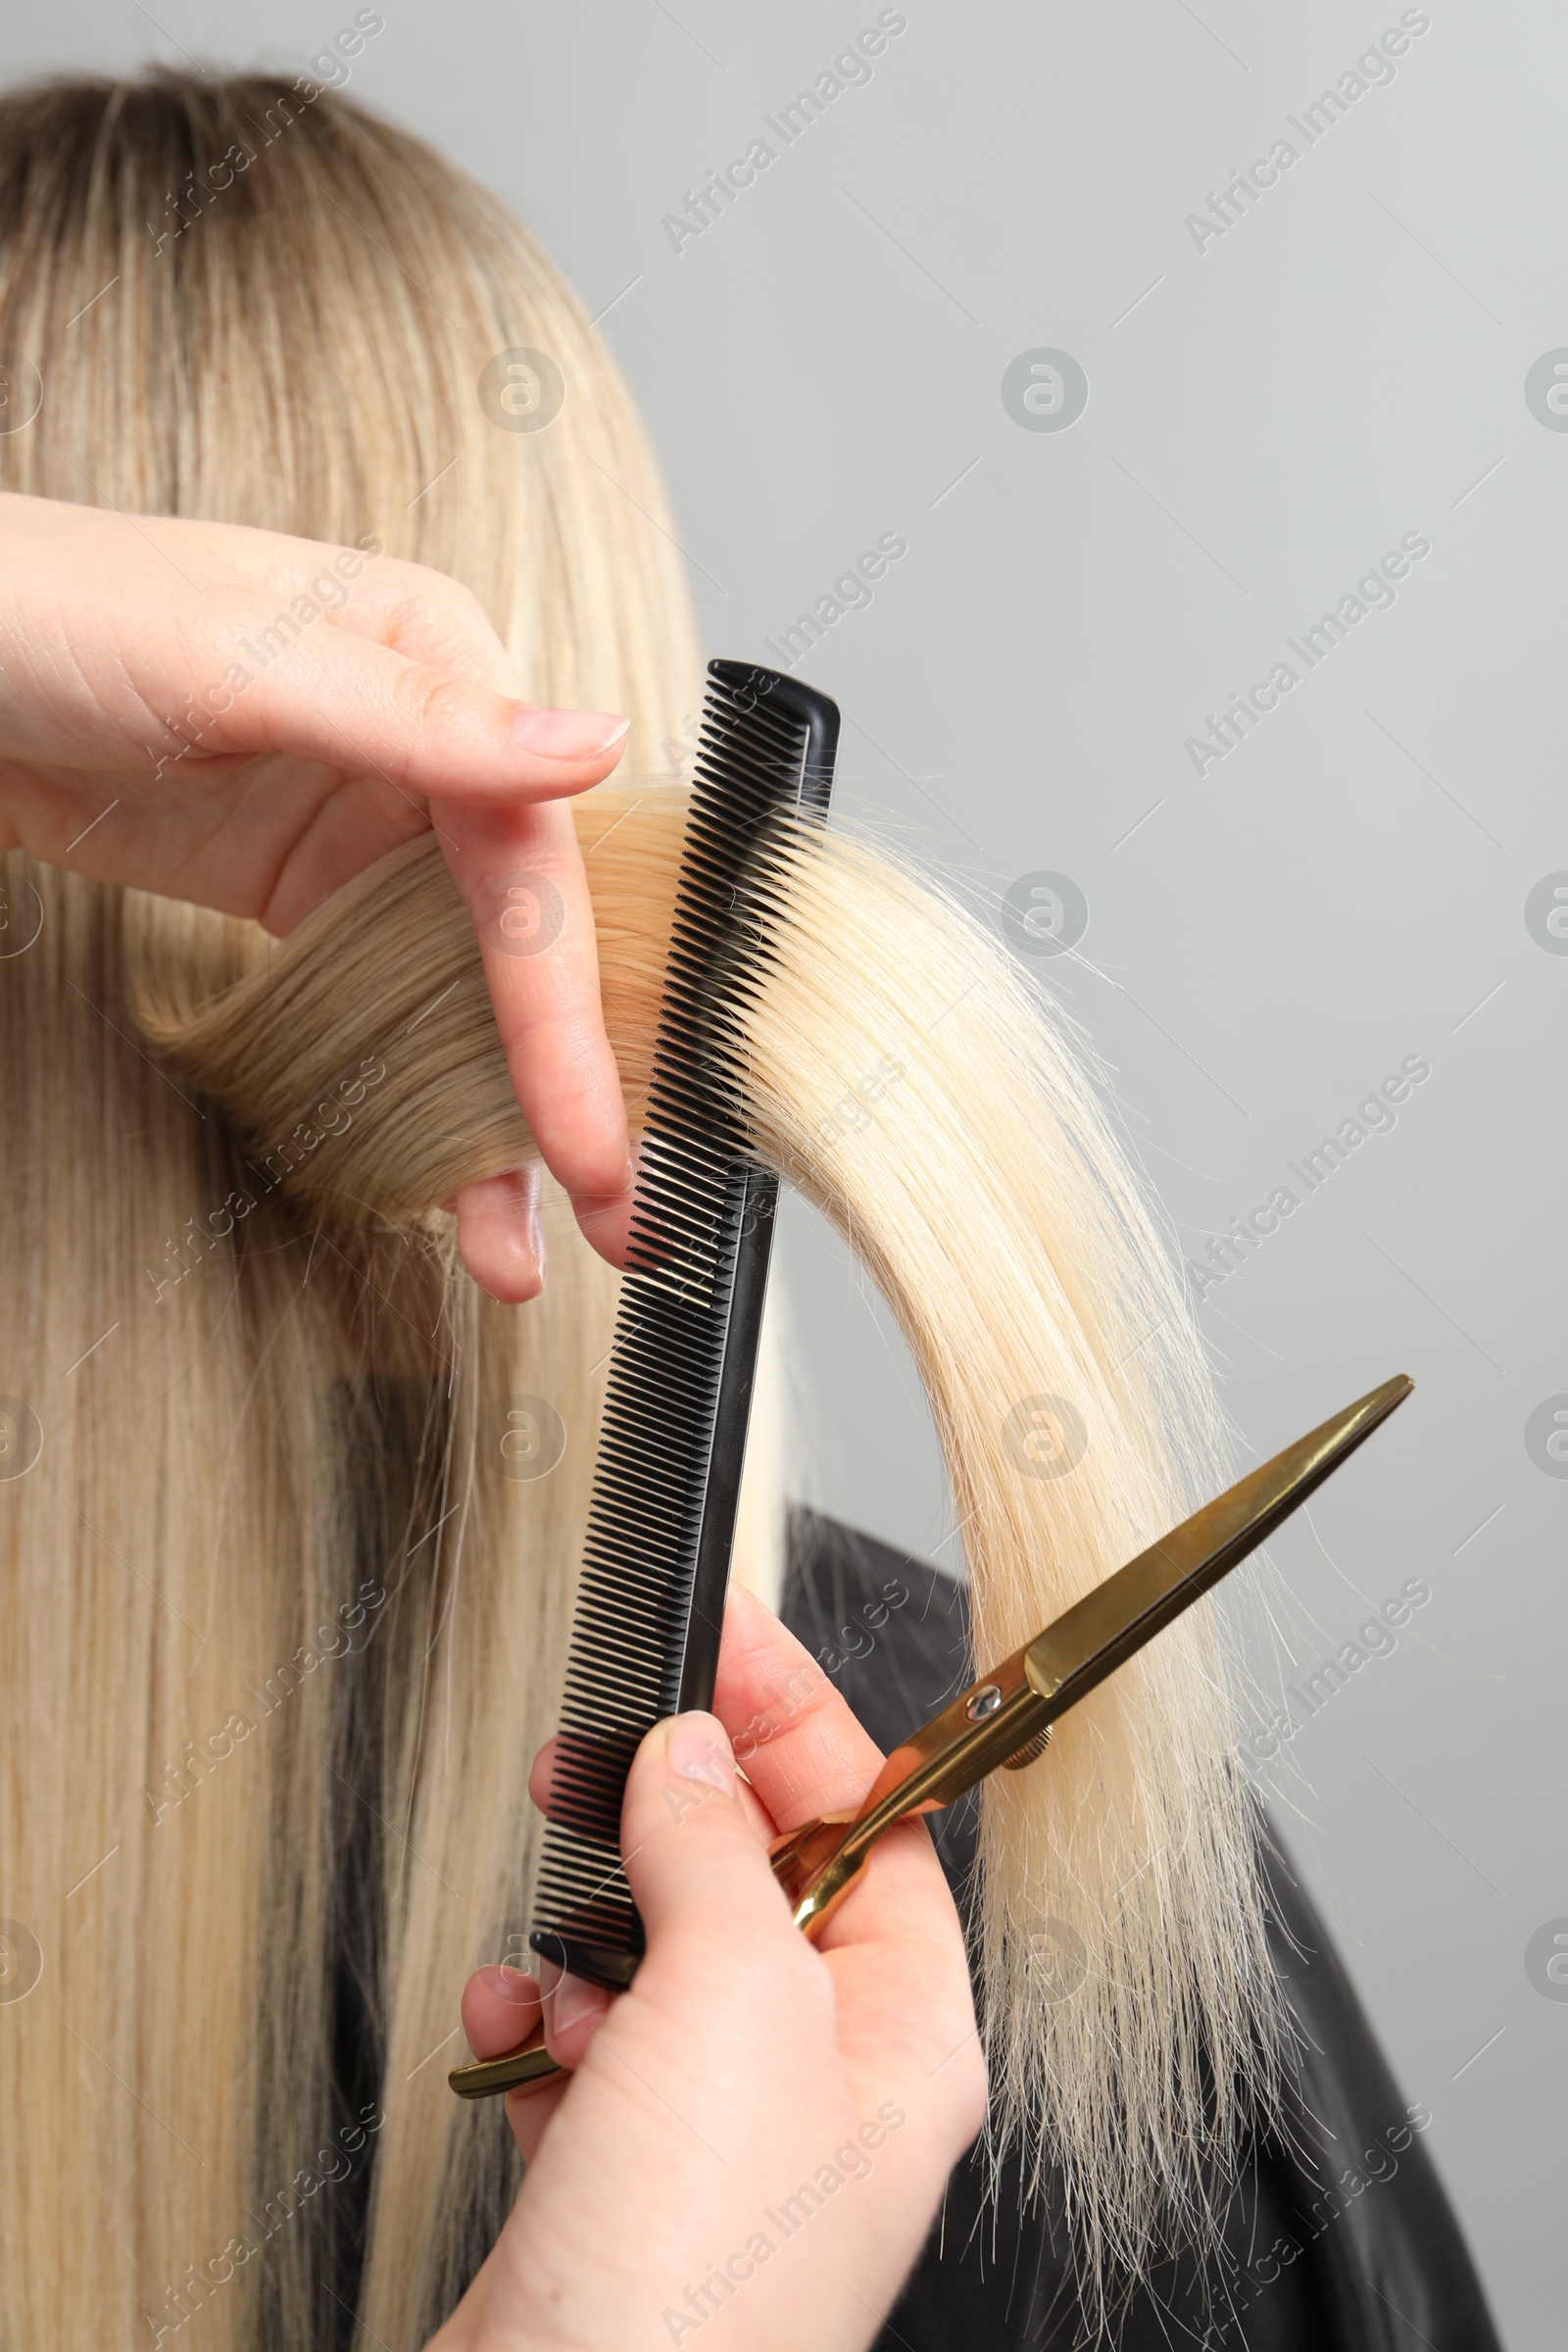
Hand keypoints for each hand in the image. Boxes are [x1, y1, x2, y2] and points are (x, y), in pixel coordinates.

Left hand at [0, 490, 635, 1289]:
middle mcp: (431, 746)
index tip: (587, 1133)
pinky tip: (449, 1184)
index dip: (563, 1010)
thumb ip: (422, 718)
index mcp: (442, 655)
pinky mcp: (309, 890)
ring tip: (520, 1249)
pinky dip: (423, 1095)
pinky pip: (392, 1003)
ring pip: (468, 990)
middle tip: (613, 1211)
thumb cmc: (53, 613)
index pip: (531, 862)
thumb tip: (592, 746)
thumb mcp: (236, 660)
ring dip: (496, 1121)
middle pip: (525, 939)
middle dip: (567, 1086)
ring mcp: (371, 824)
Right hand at [437, 1586, 985, 2351]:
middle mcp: (824, 2092)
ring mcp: (715, 2148)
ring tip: (546, 1924)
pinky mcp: (614, 2193)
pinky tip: (506, 2032)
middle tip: (604, 1744)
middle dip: (675, 1811)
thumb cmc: (697, 2293)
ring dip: (590, 1926)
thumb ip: (715, 1853)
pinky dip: (533, 2024)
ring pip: (657, 1965)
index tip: (725, 1639)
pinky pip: (579, 2056)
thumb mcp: (731, 2005)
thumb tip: (691, 1752)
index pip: (875, 1826)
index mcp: (908, 2041)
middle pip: (759, 1884)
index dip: (801, 1722)